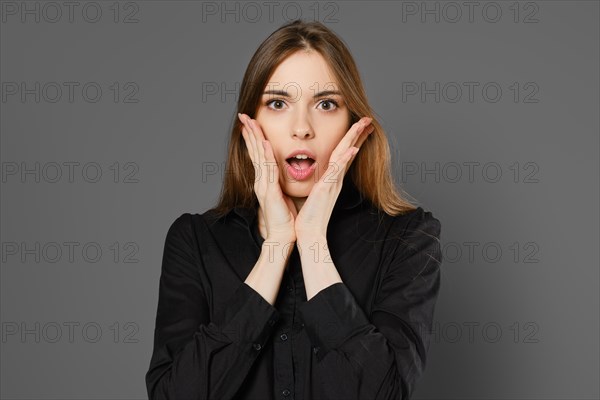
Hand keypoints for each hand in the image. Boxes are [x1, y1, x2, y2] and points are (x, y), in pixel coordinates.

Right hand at [238, 113, 297, 242]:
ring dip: (254, 138)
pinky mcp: (269, 192)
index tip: (251, 123)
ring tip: (250, 122)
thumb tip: (283, 174)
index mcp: (265, 181)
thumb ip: (280, 183)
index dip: (254, 139)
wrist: (283, 236)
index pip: (258, 155)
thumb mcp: (282, 195)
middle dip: (249, 133)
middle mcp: (261, 181)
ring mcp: (263, 185)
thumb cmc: (285, 218)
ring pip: (258, 157)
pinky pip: (268, 170)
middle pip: (254, 152)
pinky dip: (265, 155)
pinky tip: (264, 143)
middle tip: (243, 116)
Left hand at [294, 117, 373, 239]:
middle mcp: (335, 179)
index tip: (360, 127)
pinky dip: (345, 159)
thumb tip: (321, 177)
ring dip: (354, 139)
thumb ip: (321, 183)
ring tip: (363, 125)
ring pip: (345, 156)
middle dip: (358, 134)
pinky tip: (352, 149)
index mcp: (332, 179)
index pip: (344, 154)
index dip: (353, 140)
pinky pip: (337, 171)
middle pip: (349, 151)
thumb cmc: (310, 216)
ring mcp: (333, 183)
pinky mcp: (327, 189)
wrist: (309, 234)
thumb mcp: (315, 194)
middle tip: (368, 119)